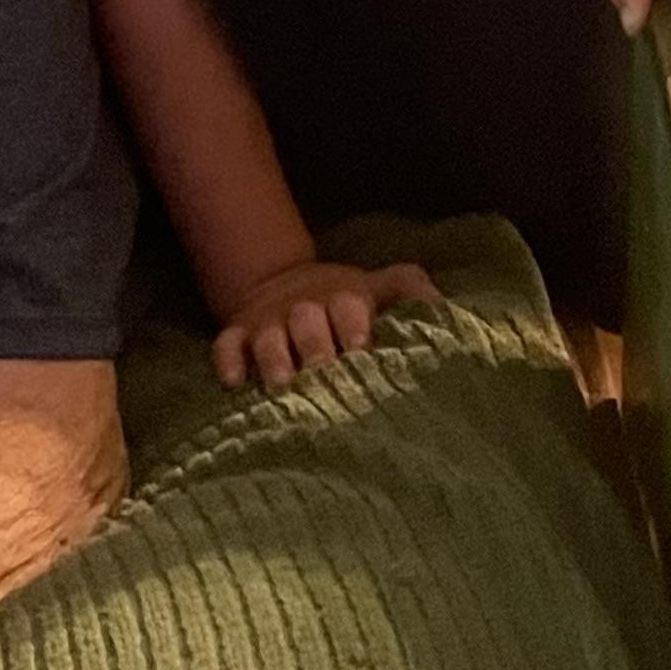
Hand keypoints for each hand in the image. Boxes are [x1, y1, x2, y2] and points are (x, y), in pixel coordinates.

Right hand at [215, 253, 441, 388]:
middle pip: (307, 320)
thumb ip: (409, 290)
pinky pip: (226, 345)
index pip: (349, 304)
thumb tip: (445, 307)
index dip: (355, 323)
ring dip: (274, 357)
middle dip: (315, 346)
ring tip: (282, 385)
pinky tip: (235, 383)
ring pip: (267, 335)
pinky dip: (228, 361)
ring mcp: (268, 321)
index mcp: (343, 296)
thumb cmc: (344, 301)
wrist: (282, 283)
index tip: (362, 348)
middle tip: (323, 375)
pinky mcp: (237, 333)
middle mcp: (304, 306)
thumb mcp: (378, 288)